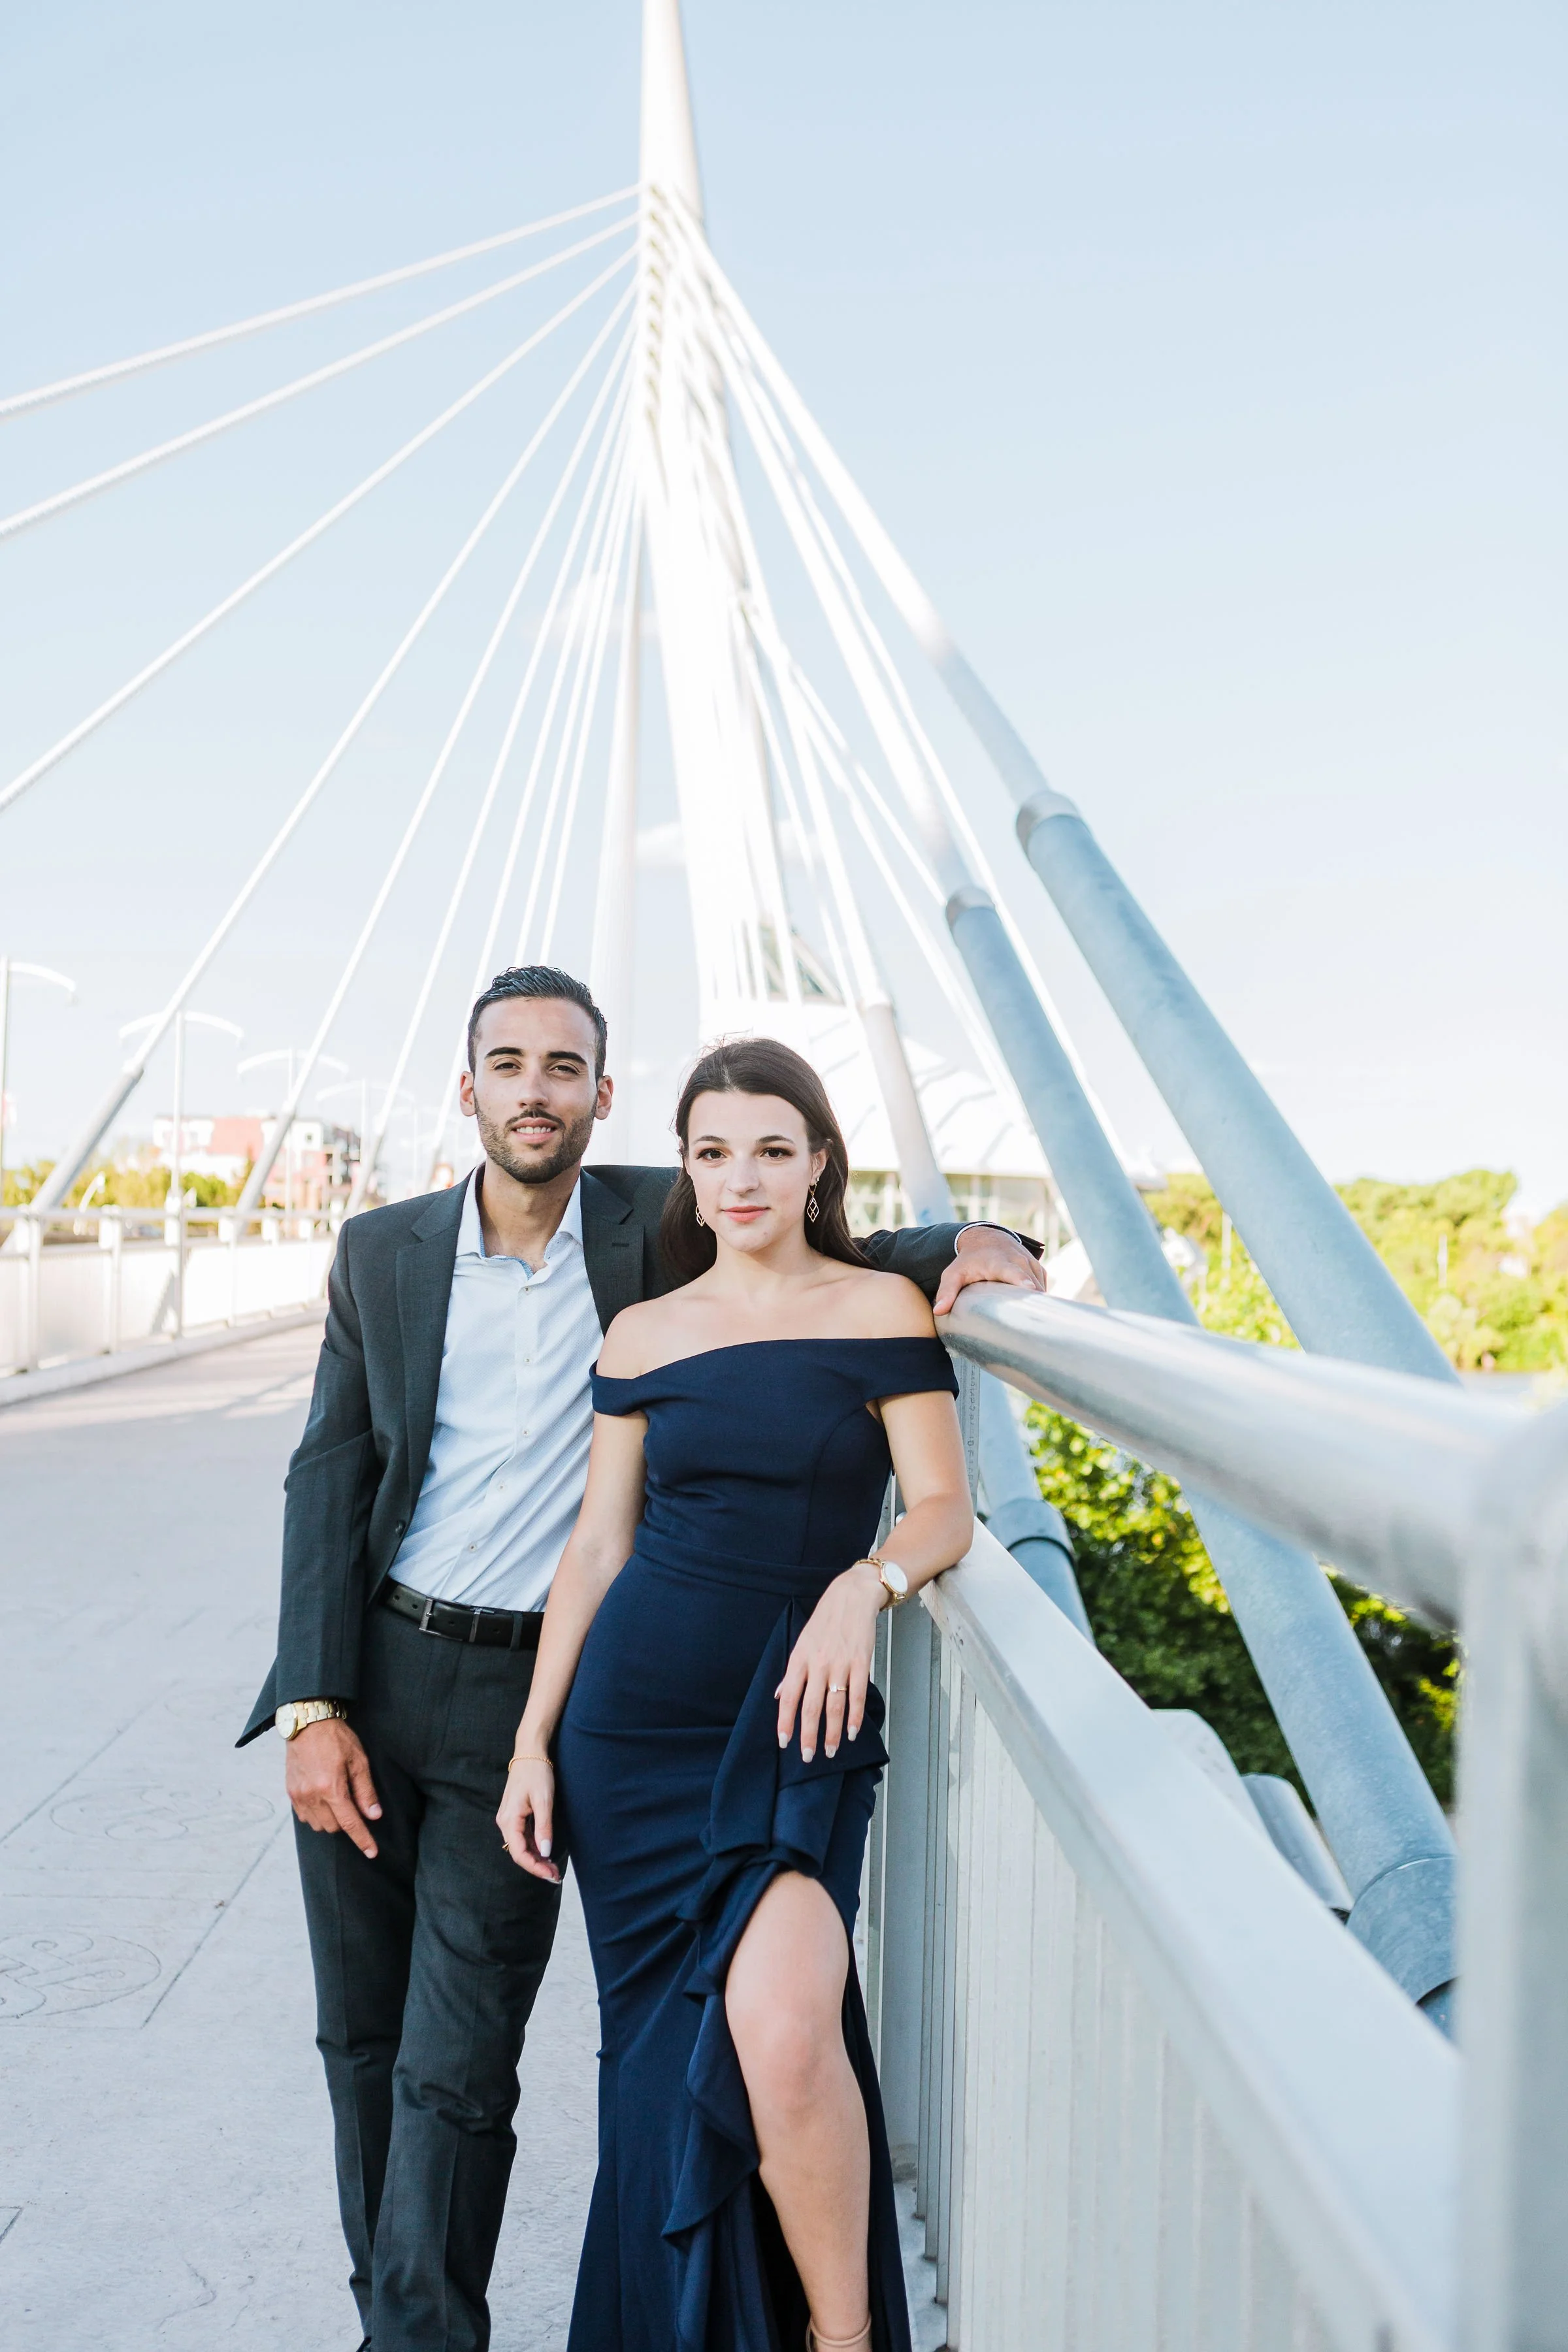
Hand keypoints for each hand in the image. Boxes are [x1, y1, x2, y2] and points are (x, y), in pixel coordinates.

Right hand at [285, 1719, 381, 1857]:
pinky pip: (305, 1817)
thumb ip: (365, 1791)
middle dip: (347, 1822)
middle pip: (333, 1827)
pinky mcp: (290, 1792)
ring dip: (331, 1820)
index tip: (372, 1853)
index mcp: (331, 1788)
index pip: (350, 1823)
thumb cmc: (336, 1738)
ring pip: (318, 1825)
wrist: (307, 1723)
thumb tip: (373, 1815)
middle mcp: (312, 1795)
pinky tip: (323, 1800)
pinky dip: (317, 1815)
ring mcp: (299, 1795)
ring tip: (337, 1798)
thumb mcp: (358, 1760)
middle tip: (352, 1802)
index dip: (362, 1840)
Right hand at [497, 1756, 561, 1882]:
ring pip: (521, 1846)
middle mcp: (505, 1822)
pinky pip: (522, 1837)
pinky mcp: (515, 1816)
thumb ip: (543, 1828)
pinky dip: (534, 1847)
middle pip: (519, 1852)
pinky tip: (545, 1853)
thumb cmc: (536, 1773)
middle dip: (537, 1866)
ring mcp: (509, 1819)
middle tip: (555, 1876)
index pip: (519, 1853)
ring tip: (552, 1868)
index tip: (550, 1874)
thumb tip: (545, 1852)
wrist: (530, 1753)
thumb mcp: (543, 1801)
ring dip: (536, 1858)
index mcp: (509, 1820)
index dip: (534, 1867)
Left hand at [776, 1566, 882, 1761]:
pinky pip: (857, 1695)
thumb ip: (792, 1673)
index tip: (784, 1742)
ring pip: (835, 1706)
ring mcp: (840, 1664)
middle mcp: (818, 1664)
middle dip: (809, 1735)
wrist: (851, 1597)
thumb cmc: (824, 1621)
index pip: (789, 1697)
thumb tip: (780, 1696)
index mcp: (799, 1659)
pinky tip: (853, 1731)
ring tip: (830, 1750)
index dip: (785, 1722)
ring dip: (832, 1732)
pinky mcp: (860, 1663)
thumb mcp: (801, 1643)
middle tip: (808, 1756)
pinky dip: (855, 1716)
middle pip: (811, 1707)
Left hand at [933, 1226, 1046, 1317]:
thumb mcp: (953, 1273)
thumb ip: (947, 1291)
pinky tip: (1037, 1315)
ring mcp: (1031, 1263)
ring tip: (1037, 1325)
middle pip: (1032, 1283)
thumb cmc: (968, 1260)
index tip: (1031, 1291)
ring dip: (1039, 1304)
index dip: (1023, 1282)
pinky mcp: (1038, 1269)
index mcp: (999, 1262)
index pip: (1014, 1272)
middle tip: (1034, 1326)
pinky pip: (1043, 1286)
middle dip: (1034, 1301)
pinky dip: (1041, 1299)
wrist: (985, 1237)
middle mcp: (1018, 1260)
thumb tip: (939, 1311)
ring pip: (1040, 1287)